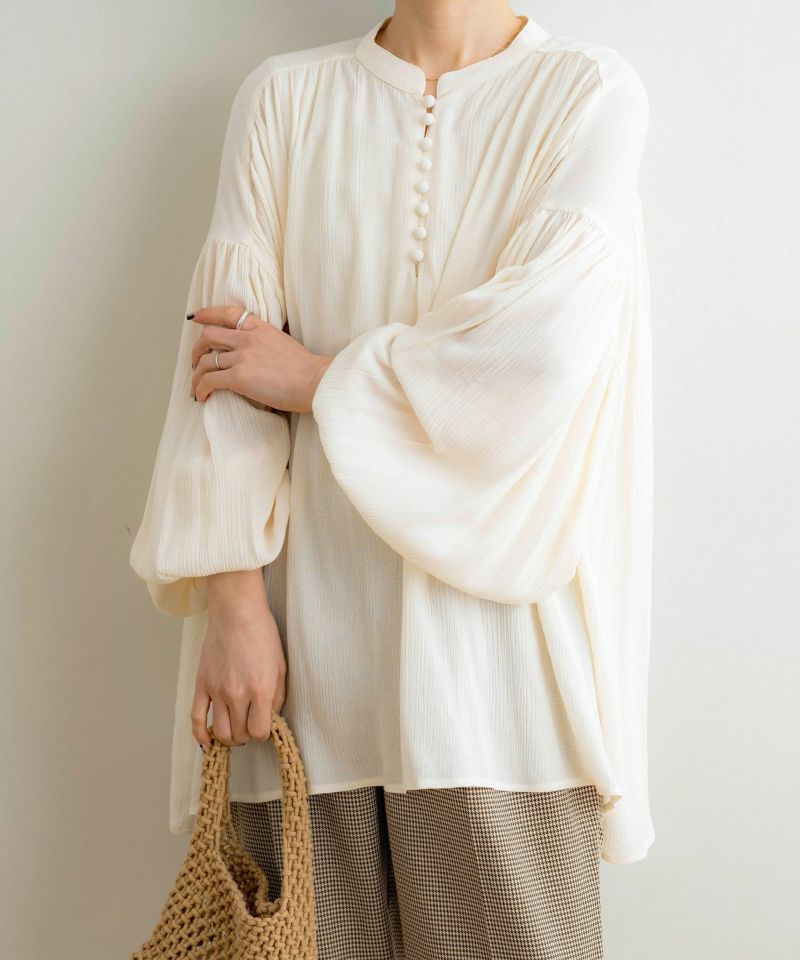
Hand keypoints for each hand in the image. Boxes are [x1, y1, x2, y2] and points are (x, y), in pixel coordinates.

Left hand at [189, 306, 332, 412]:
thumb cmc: (308, 371)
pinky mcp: (239, 377)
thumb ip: (267, 343)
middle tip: (195, 362)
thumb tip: (259, 356)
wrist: (315, 382)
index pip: (228, 313)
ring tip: (197, 386)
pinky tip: (202, 397)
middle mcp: (248, 338)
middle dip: (196, 349)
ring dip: (196, 375)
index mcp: (261, 328)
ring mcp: (242, 357)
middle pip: (209, 336)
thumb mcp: (286, 344)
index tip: (196, 318)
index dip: (208, 314)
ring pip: (205, 361)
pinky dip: (201, 389)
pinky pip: (210, 380)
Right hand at [191, 569, 286, 749]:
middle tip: (250, 724)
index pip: (259, 732)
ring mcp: (216, 690)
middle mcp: (237, 694)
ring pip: (220, 732)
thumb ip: (278, 696)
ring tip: (235, 730)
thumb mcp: (281, 665)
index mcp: (261, 690)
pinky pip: (196, 718)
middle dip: (247, 735)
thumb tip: (272, 718)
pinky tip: (207, 743)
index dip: (263, 733)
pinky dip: (201, 735)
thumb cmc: (262, 634)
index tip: (264, 725)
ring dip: (229, 737)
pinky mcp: (201, 684)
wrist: (237, 612)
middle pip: (239, 735)